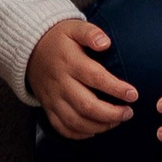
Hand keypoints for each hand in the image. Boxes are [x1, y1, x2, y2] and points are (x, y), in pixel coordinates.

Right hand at [27, 18, 139, 139]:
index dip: (116, 89)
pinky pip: (62, 127)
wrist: (28, 50)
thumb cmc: (57, 39)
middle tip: (128, 112)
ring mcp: (52, 98)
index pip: (96, 78)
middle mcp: (60, 83)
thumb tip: (105, 43)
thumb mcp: (73, 27)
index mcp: (69, 62)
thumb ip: (90, 32)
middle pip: (86, 106)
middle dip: (111, 113)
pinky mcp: (48, 107)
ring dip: (99, 126)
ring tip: (116, 121)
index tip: (133, 94)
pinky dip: (79, 134)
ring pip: (76, 121)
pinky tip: (94, 130)